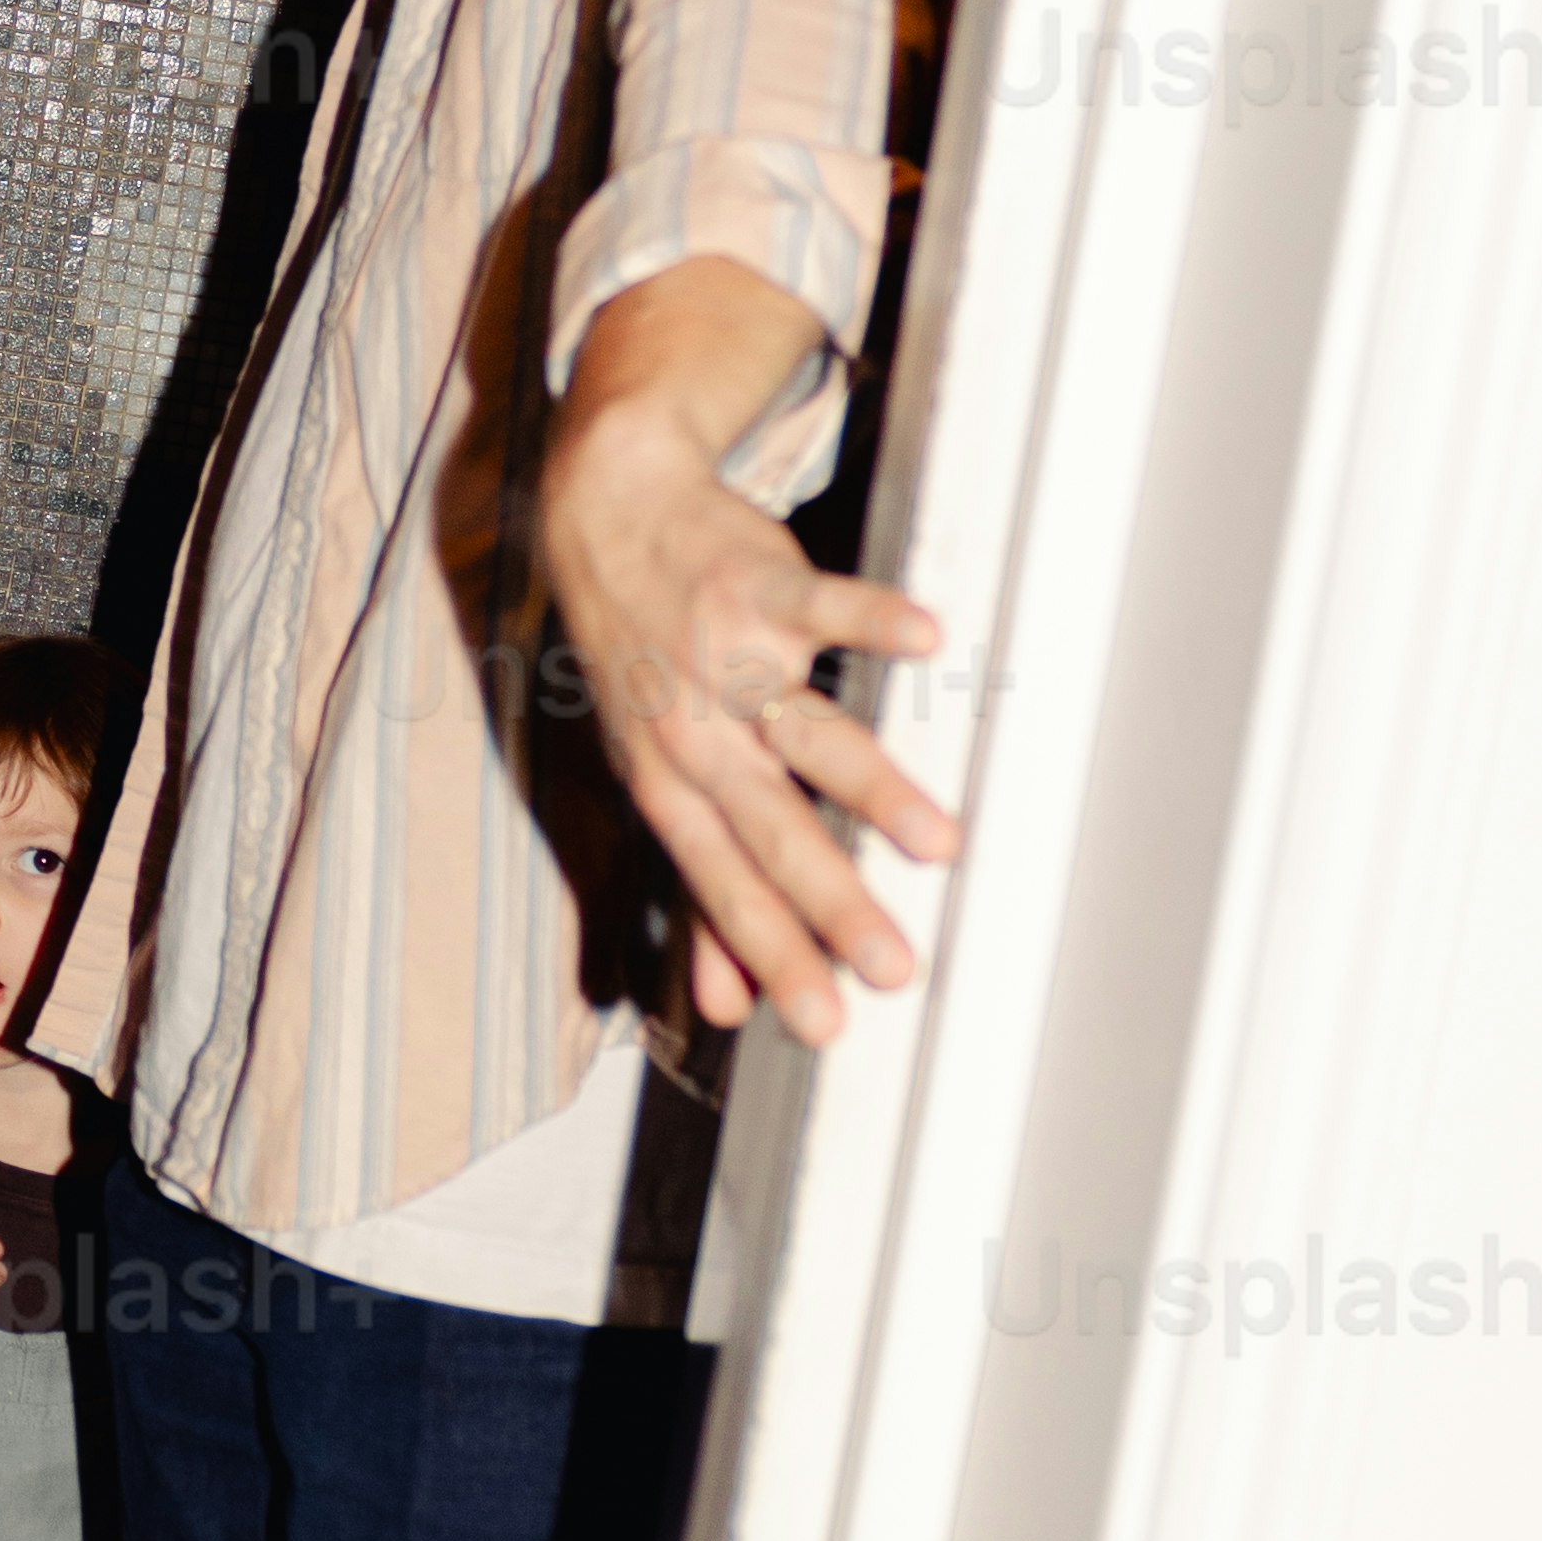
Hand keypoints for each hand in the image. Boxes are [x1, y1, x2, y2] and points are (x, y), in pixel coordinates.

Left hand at [533, 359, 959, 1048]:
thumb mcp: (648, 777)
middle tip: (895, 966)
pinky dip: (873, 619)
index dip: (772, 956)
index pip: (724, 889)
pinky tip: (927, 640)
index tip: (825, 1022)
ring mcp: (726, 658)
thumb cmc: (638, 666)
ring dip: (873, 787)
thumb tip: (725, 1006)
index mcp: (671, 788)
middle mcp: (694, 732)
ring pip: (808, 733)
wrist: (601, 518)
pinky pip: (822, 606)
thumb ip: (695, 897)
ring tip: (939, 843)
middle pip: (771, 831)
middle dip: (832, 904)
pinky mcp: (759, 585)